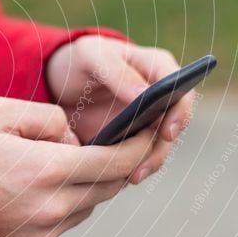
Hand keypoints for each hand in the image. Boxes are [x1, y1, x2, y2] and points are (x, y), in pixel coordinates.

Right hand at [0, 96, 155, 236]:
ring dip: (88, 183)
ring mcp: (45, 232)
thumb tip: (73, 138)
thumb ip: (48, 117)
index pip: (116, 162)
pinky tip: (40, 186)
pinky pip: (66, 220)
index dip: (139, 146)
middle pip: (109, 186)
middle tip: (113, 142)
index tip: (150, 132)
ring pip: (88, 204)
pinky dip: (66, 201)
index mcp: (48, 170)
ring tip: (62, 162)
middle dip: (116, 163)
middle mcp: (53, 207)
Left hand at [46, 36, 195, 183]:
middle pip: (173, 125)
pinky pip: (139, 158)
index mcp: (156, 68)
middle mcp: (159, 97)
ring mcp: (147, 121)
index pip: (180, 89)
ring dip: (148, 164)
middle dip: (160, 149)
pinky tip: (116, 179)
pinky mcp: (131, 140)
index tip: (167, 132)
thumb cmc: (78, 60)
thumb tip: (144, 95)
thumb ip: (117, 71)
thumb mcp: (92, 57)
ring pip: (158, 147)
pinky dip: (131, 168)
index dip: (179, 112)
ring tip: (130, 177)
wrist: (58, 83)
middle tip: (141, 167)